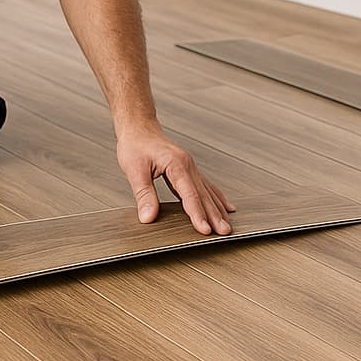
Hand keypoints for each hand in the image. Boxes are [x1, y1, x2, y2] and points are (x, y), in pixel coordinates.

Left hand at [116, 120, 236, 235]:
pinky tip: (225, 207)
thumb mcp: (134, 170)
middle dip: (215, 216)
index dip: (197, 214)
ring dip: (218, 210)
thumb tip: (148, 217)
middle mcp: (187, 165)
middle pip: (204, 195)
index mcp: (176, 164)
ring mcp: (190, 167)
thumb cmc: (136, 145)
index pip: (190, 194)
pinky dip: (216, 198)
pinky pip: (206, 186)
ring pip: (208, 191)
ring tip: (226, 226)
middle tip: (224, 233)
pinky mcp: (188, 169)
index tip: (204, 230)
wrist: (138, 127)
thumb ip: (144, 194)